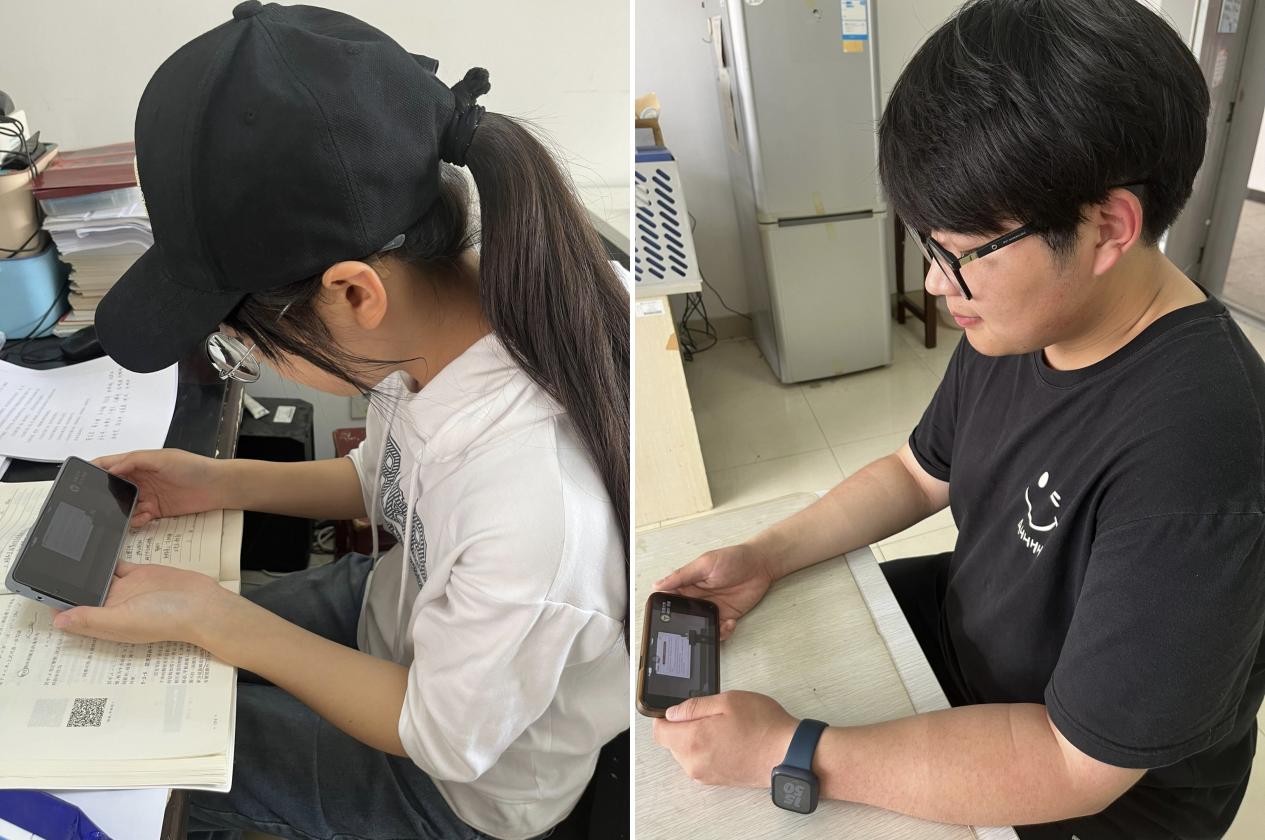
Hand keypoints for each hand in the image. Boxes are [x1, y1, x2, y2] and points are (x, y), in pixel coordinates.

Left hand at [52, 561, 234, 646]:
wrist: (203, 605)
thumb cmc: (169, 618)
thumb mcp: (125, 620)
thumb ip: (91, 619)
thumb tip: (58, 621)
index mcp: (105, 622)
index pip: (73, 613)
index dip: (57, 603)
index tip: (42, 588)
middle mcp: (113, 607)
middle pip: (83, 594)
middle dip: (68, 583)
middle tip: (51, 565)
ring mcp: (126, 590)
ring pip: (97, 577)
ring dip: (85, 570)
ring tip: (67, 554)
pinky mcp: (139, 574)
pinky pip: (116, 564)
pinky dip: (105, 557)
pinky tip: (95, 548)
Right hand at [93, 449, 232, 526]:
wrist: (217, 486)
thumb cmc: (193, 466)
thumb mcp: (162, 458)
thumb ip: (135, 461)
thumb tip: (111, 468)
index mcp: (138, 463)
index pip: (109, 465)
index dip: (93, 470)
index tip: (78, 478)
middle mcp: (140, 479)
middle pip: (113, 487)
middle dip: (103, 495)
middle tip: (94, 503)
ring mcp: (147, 495)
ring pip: (124, 505)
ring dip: (119, 511)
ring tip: (116, 515)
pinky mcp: (156, 510)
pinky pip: (138, 517)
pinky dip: (135, 520)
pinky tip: (140, 519)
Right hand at [653, 543, 774, 639]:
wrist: (760, 565)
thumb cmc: (733, 558)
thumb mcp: (704, 564)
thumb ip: (682, 575)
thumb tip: (657, 585)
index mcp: (688, 585)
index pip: (670, 600)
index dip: (664, 610)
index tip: (663, 619)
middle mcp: (698, 599)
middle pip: (684, 618)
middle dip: (685, 627)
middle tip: (691, 630)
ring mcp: (712, 609)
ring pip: (701, 628)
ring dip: (705, 632)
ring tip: (714, 627)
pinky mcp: (726, 616)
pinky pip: (719, 630)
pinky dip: (723, 632)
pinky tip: (730, 622)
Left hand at [653, 691, 798, 787]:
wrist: (789, 755)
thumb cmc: (763, 727)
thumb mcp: (728, 701)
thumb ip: (694, 706)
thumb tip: (673, 712)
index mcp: (692, 741)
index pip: (659, 732)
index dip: (666, 717)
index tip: (679, 709)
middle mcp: (695, 763)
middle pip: (673, 743)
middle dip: (684, 727)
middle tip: (711, 714)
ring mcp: (706, 774)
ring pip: (687, 753)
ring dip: (698, 739)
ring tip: (725, 727)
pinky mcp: (718, 780)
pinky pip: (702, 762)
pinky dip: (709, 750)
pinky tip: (730, 740)